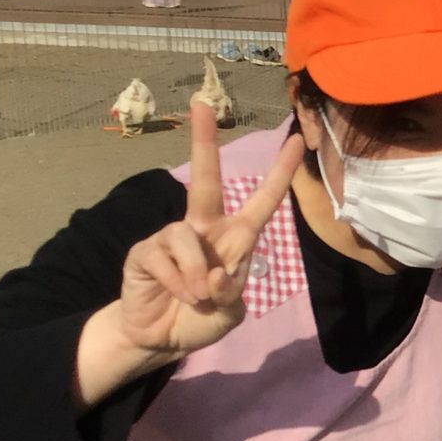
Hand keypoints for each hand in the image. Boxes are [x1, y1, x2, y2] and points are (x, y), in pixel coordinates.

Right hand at [116, 104, 302, 356]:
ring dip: (195, 274)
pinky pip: (164, 258)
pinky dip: (176, 283)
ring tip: (196, 297)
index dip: (280, 173)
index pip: (262, 200)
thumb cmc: (201, 317)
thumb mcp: (229, 313)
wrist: (160, 338)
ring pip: (185, 236)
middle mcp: (204, 229)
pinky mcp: (145, 251)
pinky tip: (176, 295)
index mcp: (234, 238)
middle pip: (206, 180)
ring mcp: (171, 237)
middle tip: (201, 102)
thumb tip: (213, 275)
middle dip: (203, 142)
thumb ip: (230, 294)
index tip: (296, 140)